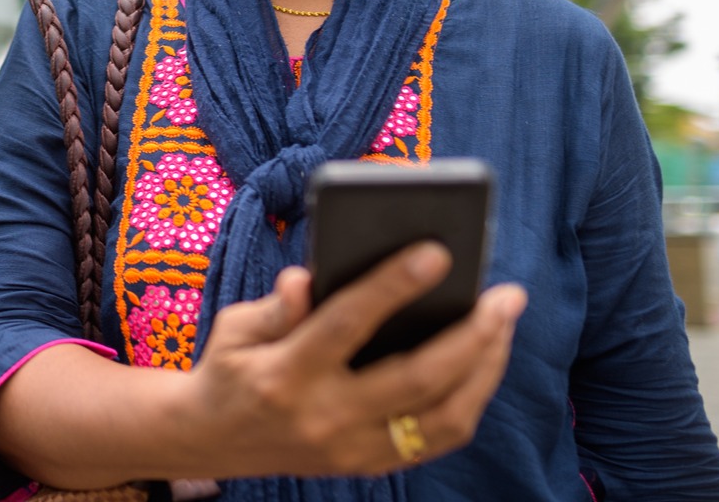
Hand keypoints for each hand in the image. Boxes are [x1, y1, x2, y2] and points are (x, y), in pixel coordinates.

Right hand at [186, 242, 527, 477]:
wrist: (210, 440)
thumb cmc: (230, 368)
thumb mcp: (235, 326)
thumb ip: (278, 304)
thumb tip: (310, 277)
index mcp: (284, 374)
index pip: (346, 324)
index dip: (393, 286)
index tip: (437, 252)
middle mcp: (324, 418)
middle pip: (418, 378)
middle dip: (473, 335)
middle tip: (507, 296)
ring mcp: (352, 450)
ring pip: (443, 417)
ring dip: (485, 369)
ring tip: (503, 326)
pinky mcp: (369, 466)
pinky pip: (437, 439)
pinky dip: (469, 400)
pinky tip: (483, 363)